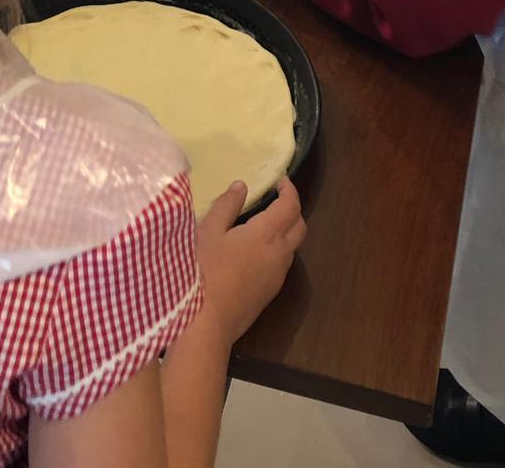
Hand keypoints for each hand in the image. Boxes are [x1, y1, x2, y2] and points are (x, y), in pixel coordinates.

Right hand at [194, 176, 306, 348]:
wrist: (206, 324)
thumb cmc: (204, 271)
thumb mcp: (208, 231)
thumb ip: (227, 206)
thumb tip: (242, 187)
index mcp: (267, 234)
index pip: (290, 206)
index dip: (290, 190)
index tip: (281, 180)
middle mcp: (279, 255)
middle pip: (299, 227)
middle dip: (293, 210)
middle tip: (276, 200)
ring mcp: (276, 277)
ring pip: (292, 248)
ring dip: (286, 232)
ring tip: (262, 224)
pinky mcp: (269, 294)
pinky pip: (282, 265)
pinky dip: (277, 250)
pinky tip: (254, 253)